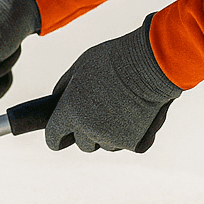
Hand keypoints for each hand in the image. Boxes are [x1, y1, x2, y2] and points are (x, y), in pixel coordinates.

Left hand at [45, 15, 180, 152]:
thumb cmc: (114, 60)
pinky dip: (132, 133)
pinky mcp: (134, 144)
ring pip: (106, 144)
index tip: (62, 134)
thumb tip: (57, 99)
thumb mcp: (81, 66)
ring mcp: (112, 139)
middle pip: (82, 144)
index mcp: (70, 112)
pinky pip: (128, 143)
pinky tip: (136, 113)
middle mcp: (89, 130)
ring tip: (120, 107)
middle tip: (99, 112)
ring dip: (109, 132)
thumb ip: (65, 87)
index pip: (53, 138)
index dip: (57, 136)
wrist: (150, 63)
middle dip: (87, 133)